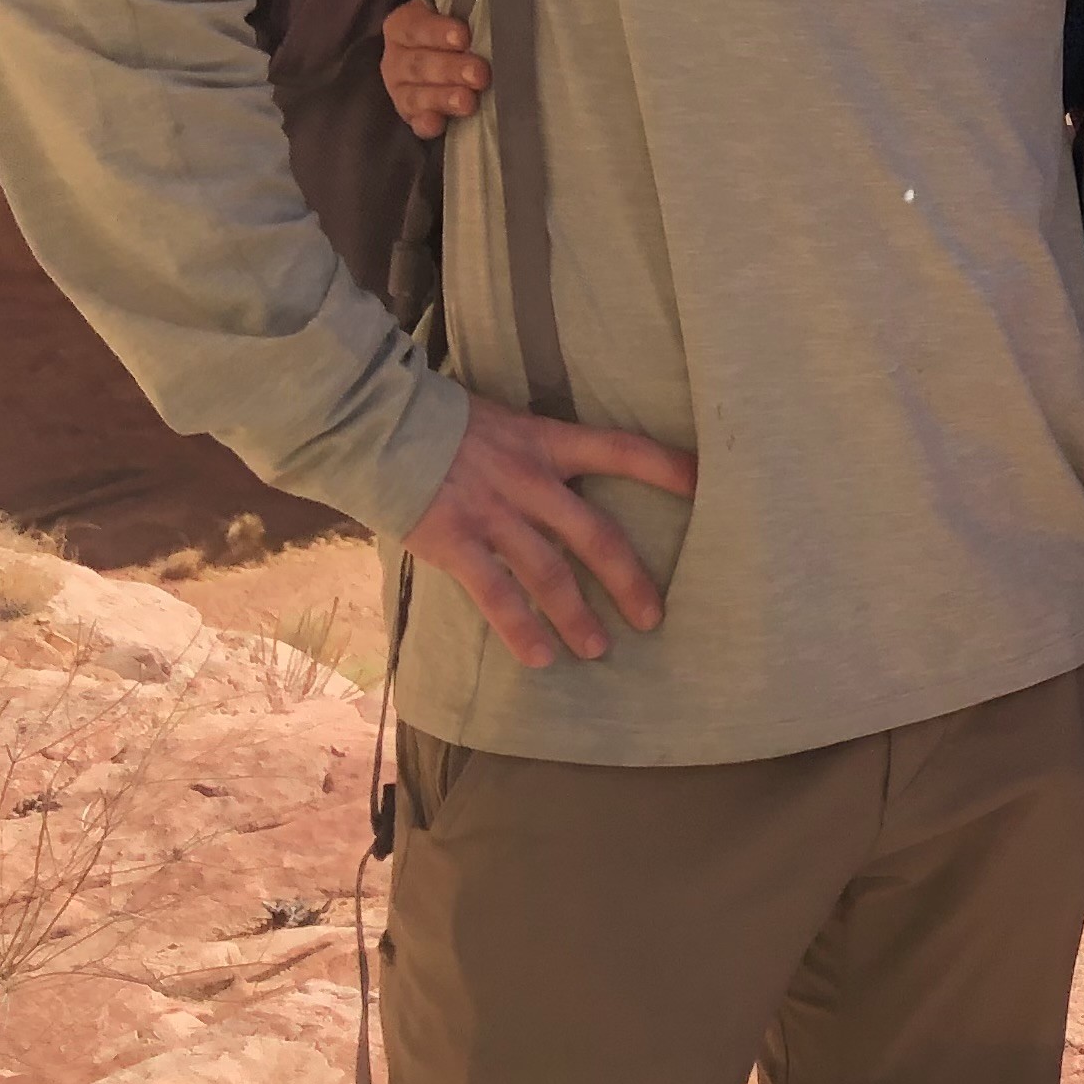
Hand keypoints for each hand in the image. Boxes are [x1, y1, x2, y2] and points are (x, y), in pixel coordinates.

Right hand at [381, 3, 486, 139]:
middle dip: (450, 69)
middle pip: (418, 64)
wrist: (451, 53)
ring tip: (468, 102)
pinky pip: (414, 120)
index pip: (415, 27)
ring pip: (415, 94)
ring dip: (442, 98)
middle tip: (479, 74)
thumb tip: (499, 9)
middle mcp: (397, 58)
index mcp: (403, 25)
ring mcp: (401, 88)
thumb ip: (469, 12)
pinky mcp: (411, 113)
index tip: (464, 37)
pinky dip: (425, 123)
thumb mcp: (459, 13)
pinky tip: (437, 124)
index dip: (437, 32)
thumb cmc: (461, 27)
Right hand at [402, 394, 694, 668]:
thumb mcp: (506, 424)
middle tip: (654, 617)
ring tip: (598, 650)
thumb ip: (539, 454)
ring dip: (576, 616)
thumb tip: (574, 482)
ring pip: (549, 572)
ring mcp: (492, 512)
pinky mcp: (454, 540)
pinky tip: (539, 659)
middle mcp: (529, 478)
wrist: (375, 424)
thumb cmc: (444, 428)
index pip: (621, 448)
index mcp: (547, 442)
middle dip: (629, 579)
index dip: (666, 467)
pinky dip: (519, 628)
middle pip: (596, 533)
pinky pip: (494, 593)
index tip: (707, 485)